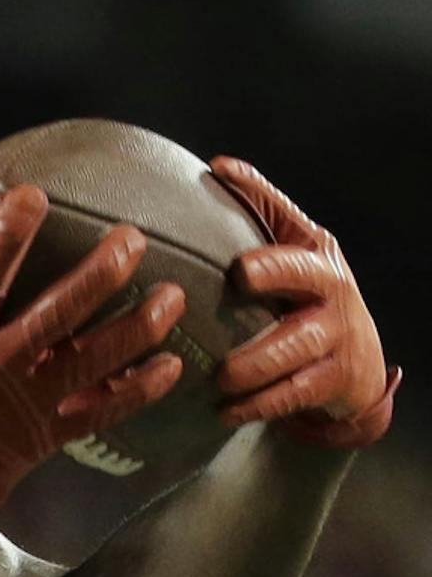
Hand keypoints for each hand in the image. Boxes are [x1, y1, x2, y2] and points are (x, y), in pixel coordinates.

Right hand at [0, 186, 185, 555]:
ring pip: (94, 362)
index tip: (33, 196)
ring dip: (137, 328)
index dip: (7, 235)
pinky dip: (139, 390)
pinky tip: (170, 365)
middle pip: (59, 314)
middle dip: (100, 275)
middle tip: (134, 240)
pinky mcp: (48, 435)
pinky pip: (102, 413)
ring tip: (173, 297)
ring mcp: (27, 404)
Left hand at [209, 157, 396, 447]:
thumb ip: (263, 213)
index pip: (285, 216)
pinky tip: (226, 410)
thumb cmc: (309, 299)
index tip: (222, 177)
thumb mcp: (296, 253)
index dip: (257, 195)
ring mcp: (333, 335)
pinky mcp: (331, 380)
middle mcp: (329, 288)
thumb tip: (219, 166)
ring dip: (254, 362)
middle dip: (273, 271)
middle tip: (240, 276)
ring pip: (292, 346)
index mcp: (313, 252)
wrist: (357, 362)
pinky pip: (290, 394)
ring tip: (222, 375)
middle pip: (301, 274)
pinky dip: (256, 405)